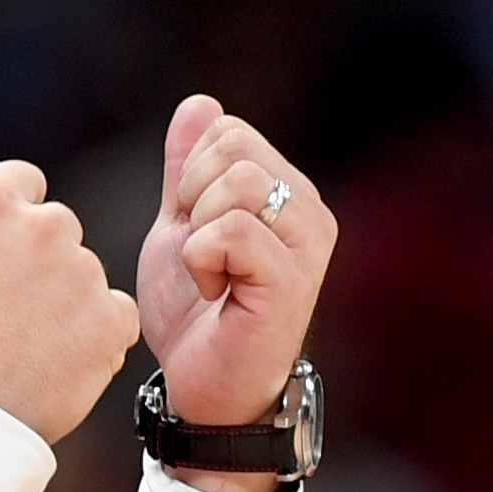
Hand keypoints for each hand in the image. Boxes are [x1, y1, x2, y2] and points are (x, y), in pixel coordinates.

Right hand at [0, 117, 140, 443]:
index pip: (22, 184)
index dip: (2, 224)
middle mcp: (47, 228)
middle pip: (56, 228)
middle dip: (36, 261)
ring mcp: (85, 274)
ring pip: (84, 274)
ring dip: (64, 300)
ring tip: (21, 342)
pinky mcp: (113, 320)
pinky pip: (113, 315)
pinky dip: (93, 337)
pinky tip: (54, 360)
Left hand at [136, 95, 336, 491]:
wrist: (203, 387)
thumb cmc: (196, 314)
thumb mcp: (182, 226)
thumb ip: (189, 169)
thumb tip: (200, 104)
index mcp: (289, 194)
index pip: (229, 131)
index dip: (190, 174)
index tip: (195, 228)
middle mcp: (310, 214)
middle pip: (232, 147)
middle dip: (191, 197)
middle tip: (200, 252)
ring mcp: (307, 247)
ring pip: (234, 184)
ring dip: (197, 232)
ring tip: (208, 273)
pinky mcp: (291, 281)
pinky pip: (231, 231)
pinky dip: (201, 260)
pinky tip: (213, 293)